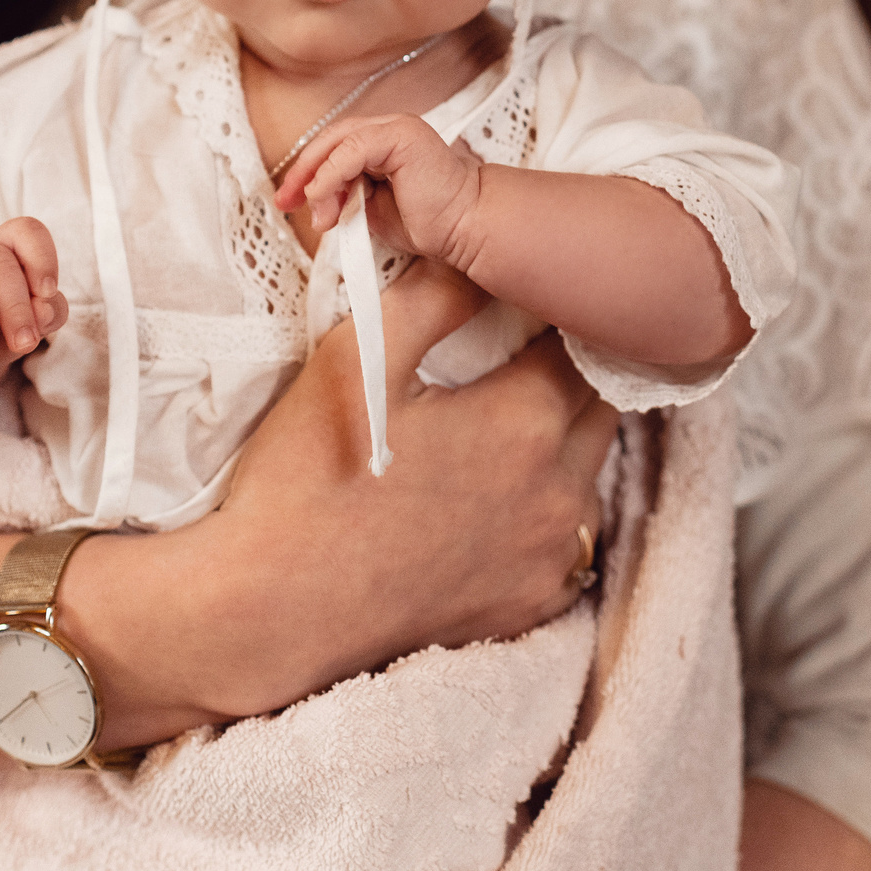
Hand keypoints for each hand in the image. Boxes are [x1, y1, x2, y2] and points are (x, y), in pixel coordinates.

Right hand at [57, 257, 618, 740]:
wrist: (272, 611)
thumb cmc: (308, 479)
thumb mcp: (359, 360)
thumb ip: (434, 297)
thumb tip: (480, 259)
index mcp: (526, 422)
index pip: (581, 343)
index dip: (554, 316)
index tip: (522, 306)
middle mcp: (560, 493)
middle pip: (598, 407)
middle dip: (568, 374)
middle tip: (512, 359)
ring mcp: (550, 557)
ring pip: (588, 475)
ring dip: (560, 443)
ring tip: (494, 428)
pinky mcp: (529, 607)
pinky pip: (565, 542)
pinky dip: (544, 513)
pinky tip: (489, 501)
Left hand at [274, 113, 483, 264]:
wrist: (464, 227)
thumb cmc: (428, 221)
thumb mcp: (370, 210)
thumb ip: (343, 198)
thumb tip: (316, 201)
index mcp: (382, 142)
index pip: (332, 148)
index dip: (306, 172)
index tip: (287, 201)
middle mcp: (387, 128)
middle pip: (329, 139)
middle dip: (302, 172)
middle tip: (285, 202)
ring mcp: (395, 128)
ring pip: (338, 142)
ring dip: (319, 180)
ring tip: (319, 213)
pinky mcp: (401, 135)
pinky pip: (352, 149)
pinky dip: (331, 173)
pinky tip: (323, 196)